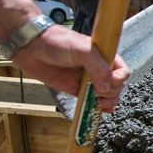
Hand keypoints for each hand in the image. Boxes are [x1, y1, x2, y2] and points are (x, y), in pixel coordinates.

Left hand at [10, 25, 130, 111]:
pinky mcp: (77, 89)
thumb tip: (106, 87)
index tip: (109, 83)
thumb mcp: (81, 49)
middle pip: (117, 85)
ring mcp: (88, 79)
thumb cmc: (56, 41)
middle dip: (113, 92)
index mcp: (104, 55)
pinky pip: (92, 100)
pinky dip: (98, 107)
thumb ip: (97, 67)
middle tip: (101, 94)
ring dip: (109, 101)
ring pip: (107, 94)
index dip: (118, 79)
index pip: (121, 70)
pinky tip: (101, 110)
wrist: (31, 47)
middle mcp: (98, 68)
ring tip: (101, 104)